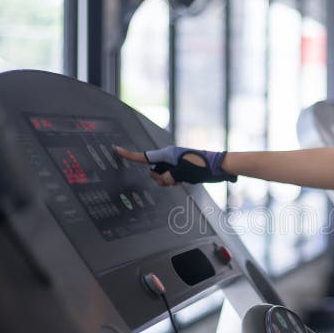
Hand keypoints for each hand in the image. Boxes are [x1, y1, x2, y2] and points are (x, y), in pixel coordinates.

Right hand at [114, 145, 236, 185]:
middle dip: (161, 178)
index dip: (129, 155)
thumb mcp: (180, 173)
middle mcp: (169, 157)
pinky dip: (175, 182)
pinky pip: (171, 179)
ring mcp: (175, 163)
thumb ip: (167, 177)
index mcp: (167, 154)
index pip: (144, 156)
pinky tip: (186, 180)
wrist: (218, 167)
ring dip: (169, 181)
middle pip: (153, 171)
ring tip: (183, 179)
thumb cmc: (201, 166)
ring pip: (162, 177)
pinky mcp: (181, 169)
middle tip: (176, 179)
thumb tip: (162, 180)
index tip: (116, 150)